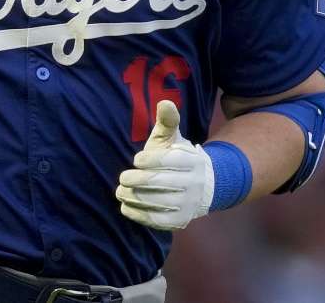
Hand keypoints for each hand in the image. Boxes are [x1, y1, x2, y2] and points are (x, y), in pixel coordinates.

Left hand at [115, 100, 213, 230]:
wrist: (203, 187)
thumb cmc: (178, 158)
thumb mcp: (174, 138)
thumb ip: (168, 121)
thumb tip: (165, 102)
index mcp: (193, 161)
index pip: (167, 160)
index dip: (148, 160)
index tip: (136, 159)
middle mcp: (194, 184)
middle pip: (158, 182)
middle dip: (135, 180)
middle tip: (123, 178)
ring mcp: (188, 205)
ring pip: (155, 202)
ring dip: (133, 197)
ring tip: (121, 191)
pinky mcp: (180, 222)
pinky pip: (156, 221)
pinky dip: (137, 214)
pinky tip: (126, 206)